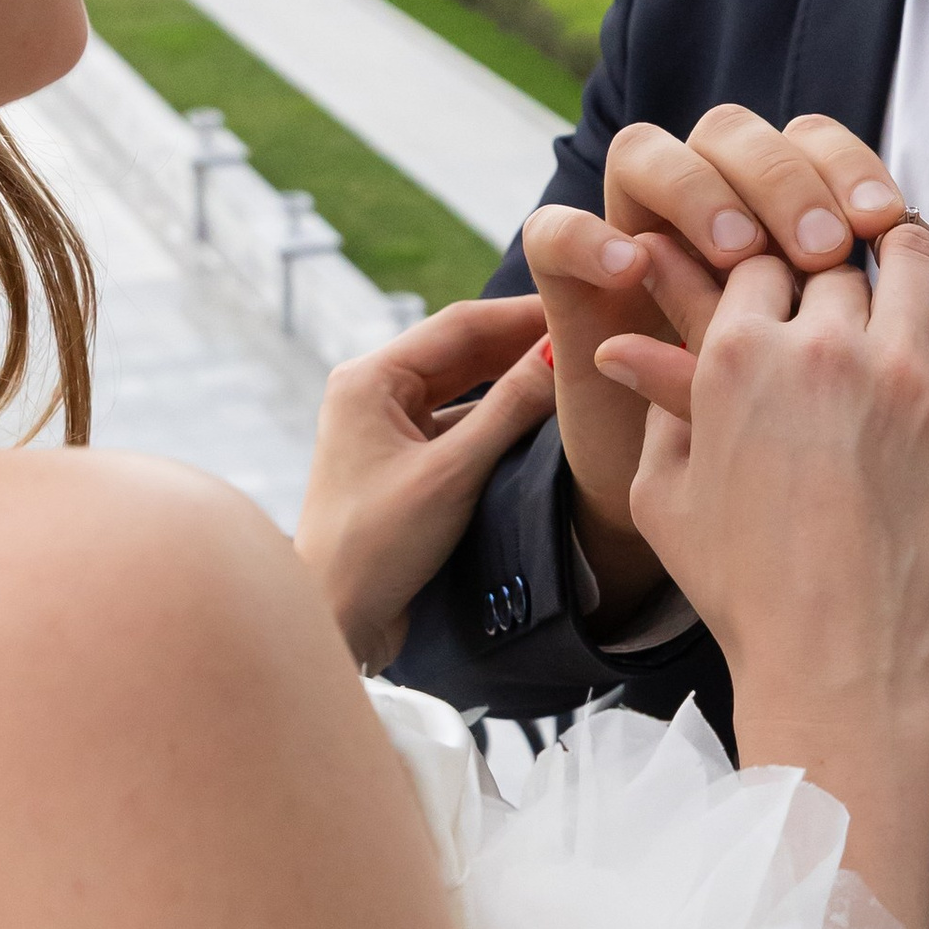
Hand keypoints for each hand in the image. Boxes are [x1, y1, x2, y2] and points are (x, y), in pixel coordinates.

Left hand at [295, 298, 556, 672]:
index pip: (460, 324)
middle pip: (462, 351)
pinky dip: (500, 420)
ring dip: (515, 382)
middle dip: (524, 344)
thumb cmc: (376, 547)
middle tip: (593, 335)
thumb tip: (564, 354)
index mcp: (369, 378)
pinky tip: (544, 421)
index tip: (585, 305)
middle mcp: (373, 393)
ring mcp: (387, 429)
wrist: (335, 623)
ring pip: (464, 389)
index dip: (524, 313)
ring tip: (577, 372)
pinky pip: (460, 425)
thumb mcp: (451, 473)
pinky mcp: (403, 464)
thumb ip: (509, 410)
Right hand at [594, 215, 928, 928]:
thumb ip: (654, 409)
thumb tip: (623, 349)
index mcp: (731, 356)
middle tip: (844, 258)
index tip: (779, 275)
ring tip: (907, 246)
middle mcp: (812, 344)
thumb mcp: (666, 499)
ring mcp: (892, 366)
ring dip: (902, 244)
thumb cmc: (746, 591)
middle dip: (829, 255)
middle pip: (826, 254)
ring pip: (905, 254)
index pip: (751, 263)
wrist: (836, 657)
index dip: (763, 266)